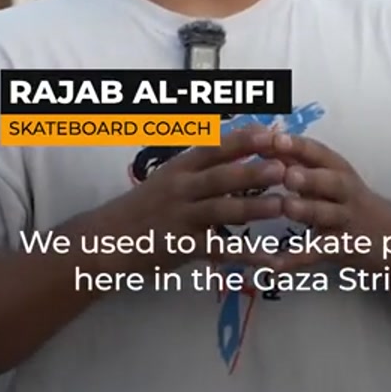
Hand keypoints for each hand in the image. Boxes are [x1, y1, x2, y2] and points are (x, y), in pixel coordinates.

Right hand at [105, 127, 287, 251]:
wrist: (106, 239)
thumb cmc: (143, 208)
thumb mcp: (168, 179)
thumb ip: (202, 169)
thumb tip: (242, 151)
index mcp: (180, 168)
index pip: (214, 147)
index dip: (244, 140)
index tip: (272, 133)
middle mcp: (181, 188)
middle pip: (221, 176)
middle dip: (254, 170)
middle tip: (284, 167)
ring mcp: (181, 217)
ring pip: (222, 209)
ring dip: (254, 207)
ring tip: (282, 206)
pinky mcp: (182, 246)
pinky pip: (219, 250)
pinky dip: (247, 256)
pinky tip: (270, 259)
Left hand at [265, 133, 390, 266]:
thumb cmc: (352, 201)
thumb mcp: (333, 177)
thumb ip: (302, 161)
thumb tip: (267, 139)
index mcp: (338, 170)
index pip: (319, 153)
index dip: (298, 146)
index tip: (275, 137)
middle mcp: (344, 192)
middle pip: (331, 182)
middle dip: (310, 178)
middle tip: (288, 175)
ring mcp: (344, 221)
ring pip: (327, 215)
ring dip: (308, 210)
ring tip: (288, 208)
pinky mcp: (341, 248)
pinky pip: (316, 253)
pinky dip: (293, 260)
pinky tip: (271, 266)